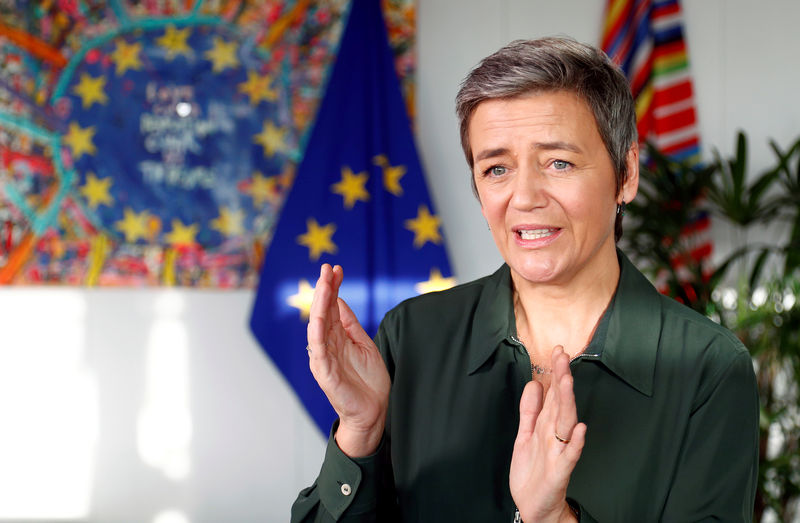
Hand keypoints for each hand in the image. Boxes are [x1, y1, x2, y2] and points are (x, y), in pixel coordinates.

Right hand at [307, 264, 390, 457]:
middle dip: (325, 289)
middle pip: (323, 312)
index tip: (337, 269)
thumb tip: (341, 300)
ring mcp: (324, 358)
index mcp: (337, 338)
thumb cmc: (370, 381)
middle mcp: (327, 345)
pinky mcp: (325, 373)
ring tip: (324, 284)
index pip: (332, 307)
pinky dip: (317, 332)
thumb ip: (350, 324)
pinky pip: (318, 349)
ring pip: (318, 326)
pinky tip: (319, 317)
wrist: (374, 411)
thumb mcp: (364, 344)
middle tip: (328, 268)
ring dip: (320, 304)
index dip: (333, 288)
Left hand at [509, 346, 586, 522]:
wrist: (535, 506)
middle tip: (562, 355)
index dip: (555, 373)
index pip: (553, 394)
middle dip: (561, 379)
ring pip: (566, 423)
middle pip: (561, 403)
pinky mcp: (560, 471)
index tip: (557, 350)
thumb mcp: (525, 436)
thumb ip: (530, 411)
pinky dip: (576, 442)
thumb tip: (535, 384)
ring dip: (567, 401)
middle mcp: (556, 435)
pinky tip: (580, 428)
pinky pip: (570, 455)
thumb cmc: (533, 472)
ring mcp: (559, 452)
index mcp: (547, 426)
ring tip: (567, 380)